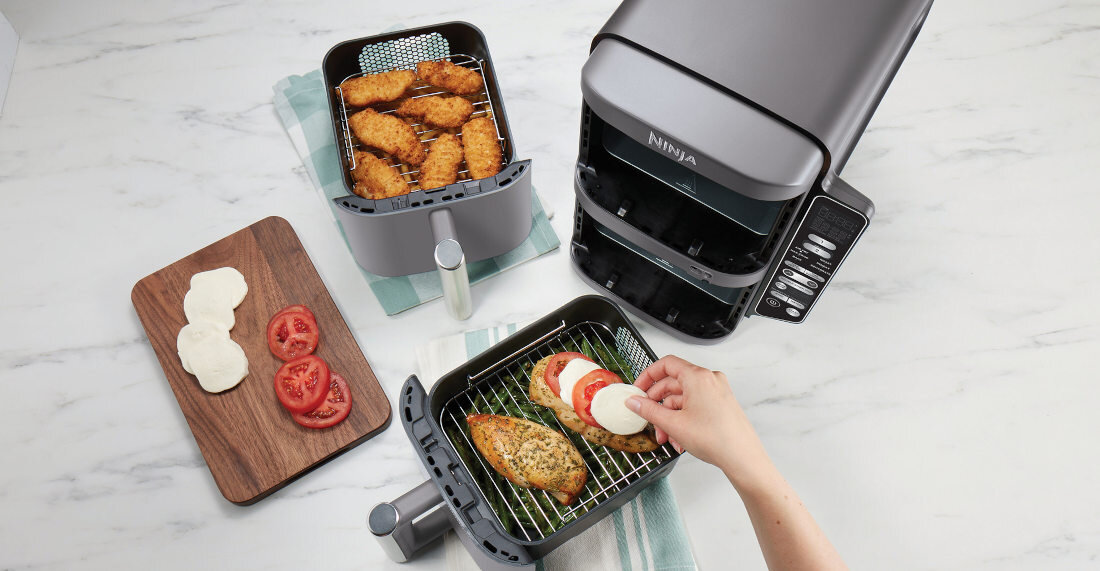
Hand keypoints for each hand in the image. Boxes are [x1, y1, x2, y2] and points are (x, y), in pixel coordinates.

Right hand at [628, 355, 769, 485]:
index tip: (638, 389)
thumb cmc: (717, 439)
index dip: (648, 376)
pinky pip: (695, 406)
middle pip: (673, 384)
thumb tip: (634, 402)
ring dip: (670, 417)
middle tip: (647, 418)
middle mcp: (709, 380)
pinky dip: (683, 419)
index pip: (666, 364)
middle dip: (658, 405)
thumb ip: (649, 410)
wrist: (742, 457)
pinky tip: (678, 439)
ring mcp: (717, 392)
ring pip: (683, 398)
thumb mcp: (673, 424)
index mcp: (698, 377)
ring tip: (666, 437)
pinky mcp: (720, 404)